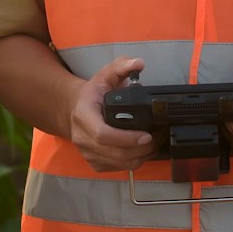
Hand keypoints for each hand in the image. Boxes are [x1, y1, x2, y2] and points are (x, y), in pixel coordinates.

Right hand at [64, 57, 155, 173]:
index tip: (146, 134)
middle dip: (141, 149)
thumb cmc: (93, 93)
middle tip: (158, 139)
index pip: (103, 134)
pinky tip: (141, 150)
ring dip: (140, 157)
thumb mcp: (105, 75)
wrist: (75, 109)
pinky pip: (118, 168)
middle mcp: (82, 138)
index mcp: (83, 116)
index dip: (126, 138)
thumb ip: (121, 66)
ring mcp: (87, 153)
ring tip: (154, 144)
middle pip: (115, 153)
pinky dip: (133, 162)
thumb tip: (139, 63)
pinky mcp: (94, 163)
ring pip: (119, 164)